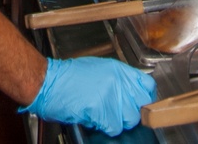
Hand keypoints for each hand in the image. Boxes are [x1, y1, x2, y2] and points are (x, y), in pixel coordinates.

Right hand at [20, 57, 156, 136]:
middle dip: (130, 113)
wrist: (50, 82)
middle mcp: (119, 81)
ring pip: (129, 120)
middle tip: (118, 113)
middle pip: (140, 106)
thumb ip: (118, 80)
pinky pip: (114, 127)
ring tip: (103, 115)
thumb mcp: (99, 69)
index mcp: (119, 70)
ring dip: (117, 122)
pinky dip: (105, 127)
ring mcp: (111, 95)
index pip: (147, 86)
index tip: (140, 105)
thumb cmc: (69, 76)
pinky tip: (95, 119)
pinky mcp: (101, 110)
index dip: (145, 98)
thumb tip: (129, 94)